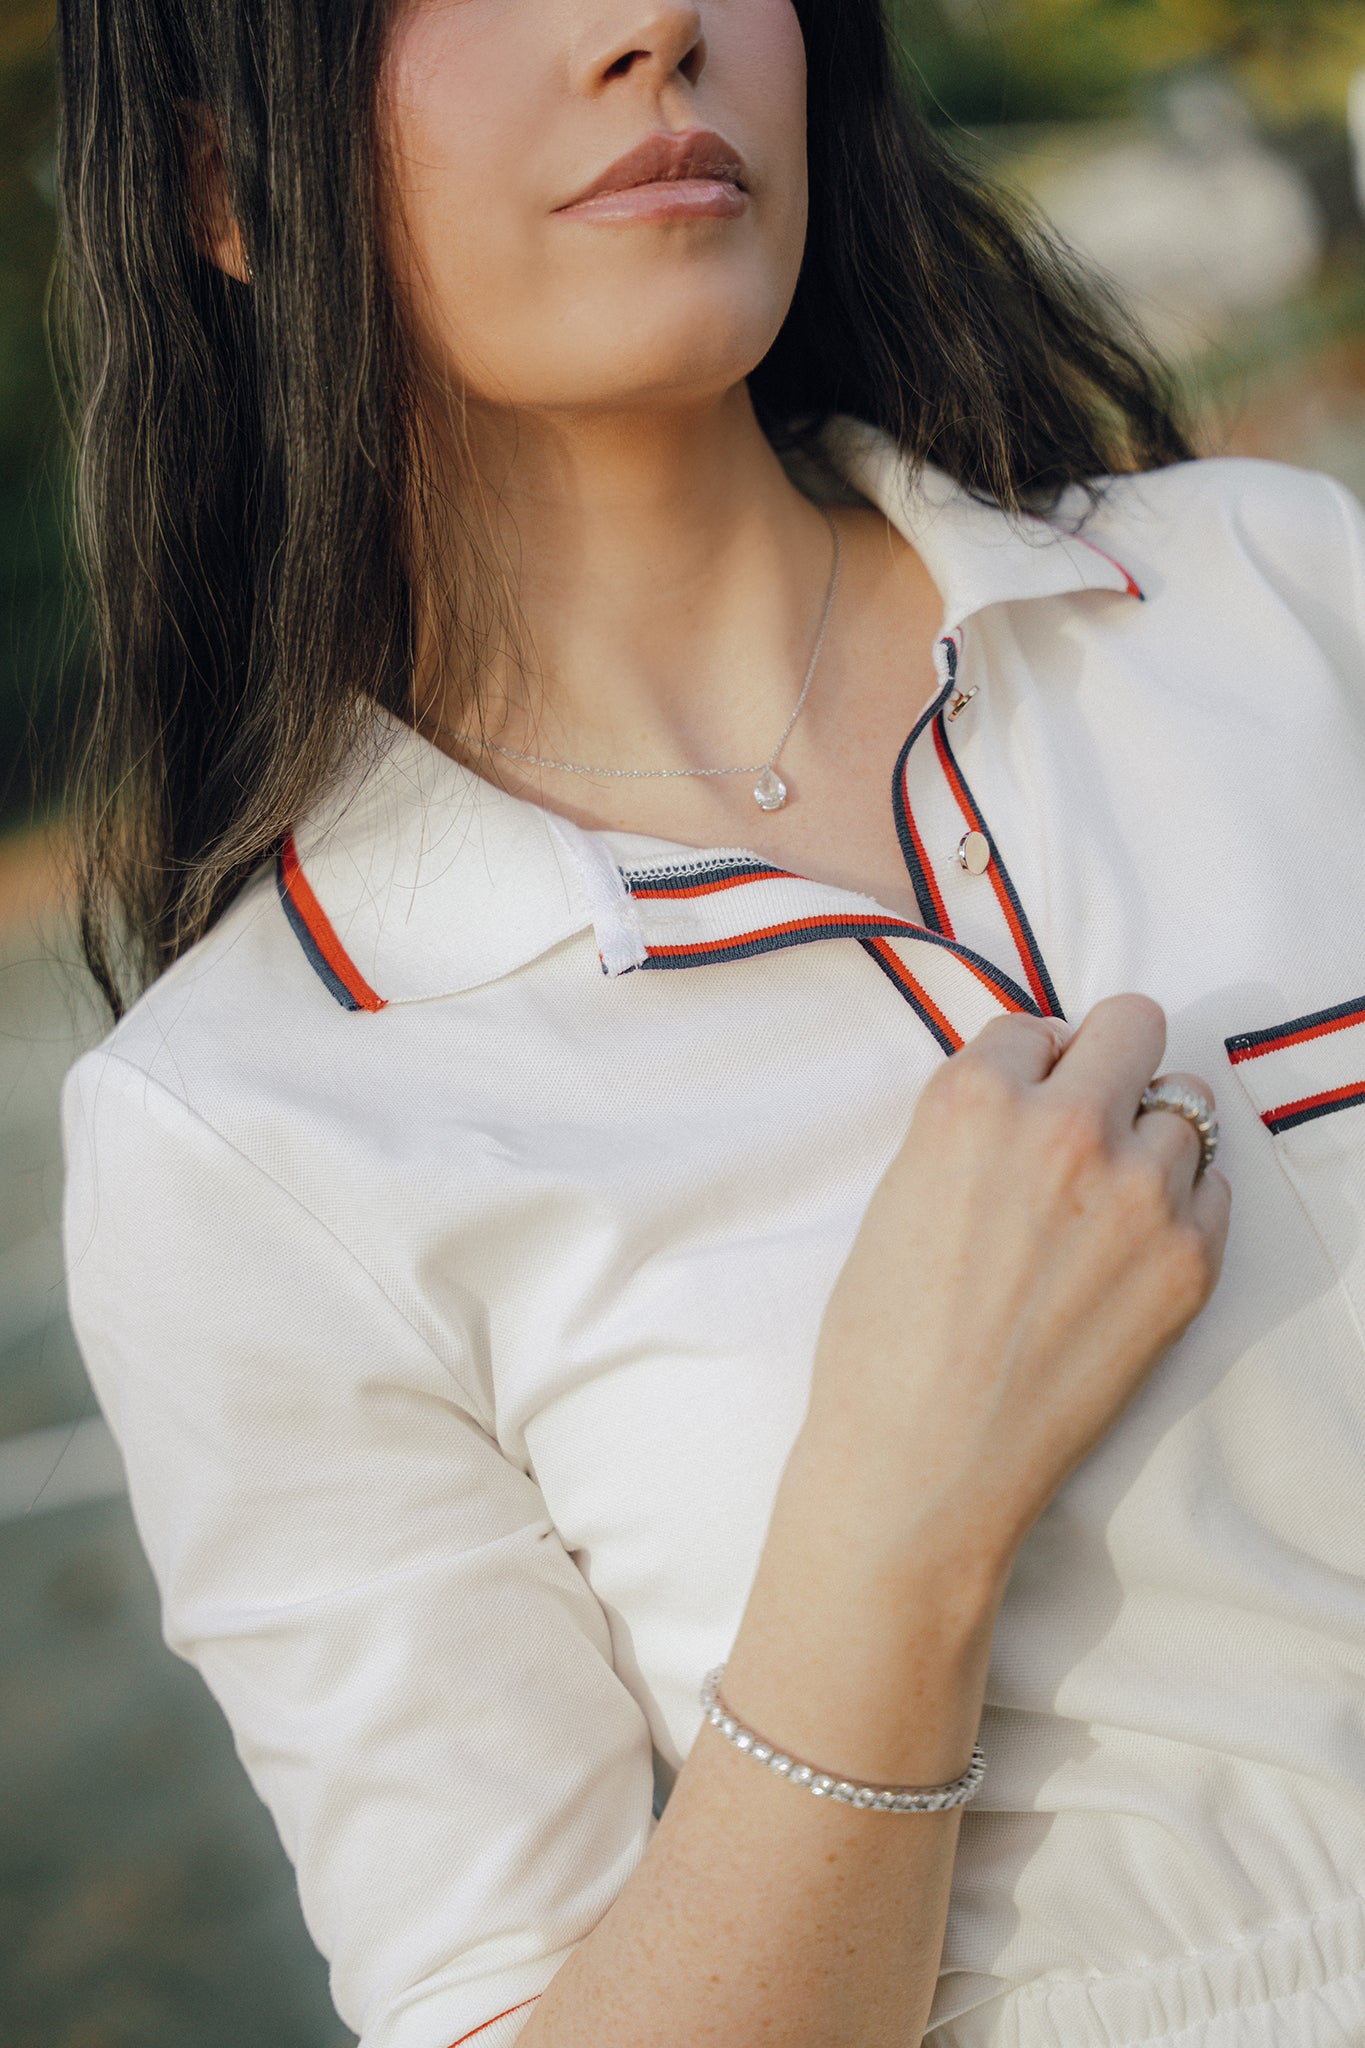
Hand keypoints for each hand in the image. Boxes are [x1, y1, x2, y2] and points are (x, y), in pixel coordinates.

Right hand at [800, 995, 1230, 1586]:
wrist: (925, 1460)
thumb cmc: (885, 1342)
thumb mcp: (900, 1192)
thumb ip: (972, 1127)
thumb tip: (1030, 1094)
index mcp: (973, 1101)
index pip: (1031, 1027)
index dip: (1026, 1069)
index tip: (1022, 1108)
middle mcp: (1065, 1127)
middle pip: (1133, 1025)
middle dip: (1107, 1062)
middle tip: (1085, 1118)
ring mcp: (1139, 1192)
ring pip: (1185, 1108)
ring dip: (1147, 1140)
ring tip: (1100, 1204)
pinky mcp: (1188, 1258)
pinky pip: (1213, 1187)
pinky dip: (1179, 1204)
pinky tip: (1125, 1251)